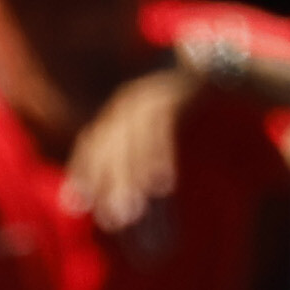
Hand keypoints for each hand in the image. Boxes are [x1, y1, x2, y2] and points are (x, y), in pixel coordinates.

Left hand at [63, 67, 198, 247]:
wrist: (211, 66)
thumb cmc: (183, 104)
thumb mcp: (155, 126)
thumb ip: (142, 157)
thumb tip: (137, 196)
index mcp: (118, 109)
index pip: (92, 143)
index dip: (83, 172)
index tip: (77, 204)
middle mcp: (126, 101)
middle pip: (111, 148)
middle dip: (110, 186)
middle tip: (116, 222)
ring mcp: (148, 96)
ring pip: (134, 143)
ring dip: (133, 179)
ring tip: (135, 213)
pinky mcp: (172, 94)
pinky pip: (161, 131)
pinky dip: (160, 159)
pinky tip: (163, 186)